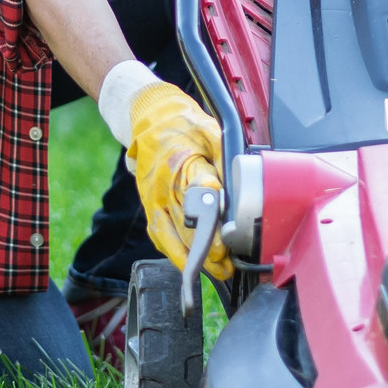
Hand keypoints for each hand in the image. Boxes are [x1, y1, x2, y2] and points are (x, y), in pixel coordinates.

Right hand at [125, 84, 233, 280]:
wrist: (148, 116)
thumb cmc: (182, 124)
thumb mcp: (210, 130)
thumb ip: (224, 156)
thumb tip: (238, 182)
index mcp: (180, 163)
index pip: (199, 195)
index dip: (213, 221)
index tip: (224, 238)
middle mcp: (163, 185)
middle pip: (185, 223)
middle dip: (207, 248)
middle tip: (226, 265)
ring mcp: (153, 198)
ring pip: (170, 236)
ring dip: (192, 258)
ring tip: (215, 271)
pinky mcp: (149, 205)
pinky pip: (159, 235)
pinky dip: (175, 253)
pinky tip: (191, 265)